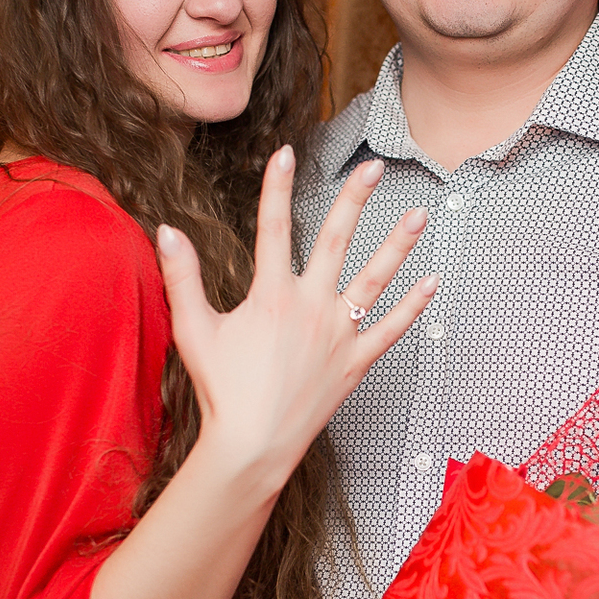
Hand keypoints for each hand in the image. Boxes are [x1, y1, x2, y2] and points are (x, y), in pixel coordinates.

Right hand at [158, 146, 437, 489]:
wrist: (252, 445)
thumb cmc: (221, 390)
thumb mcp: (193, 330)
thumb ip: (182, 277)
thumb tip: (165, 232)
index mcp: (270, 295)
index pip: (273, 228)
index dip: (276, 188)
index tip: (285, 153)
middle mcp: (310, 306)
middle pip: (336, 241)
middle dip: (355, 199)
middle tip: (373, 167)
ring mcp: (338, 334)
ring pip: (374, 279)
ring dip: (398, 244)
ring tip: (420, 214)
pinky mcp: (356, 362)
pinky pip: (391, 330)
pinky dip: (413, 307)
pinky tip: (433, 282)